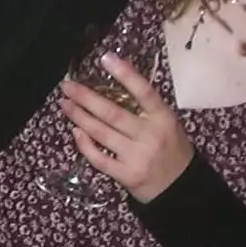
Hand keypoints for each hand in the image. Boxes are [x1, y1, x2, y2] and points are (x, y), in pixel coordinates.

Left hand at [60, 52, 194, 202]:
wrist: (180, 188)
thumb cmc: (170, 148)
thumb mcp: (166, 123)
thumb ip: (145, 107)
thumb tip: (114, 80)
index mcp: (163, 118)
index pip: (144, 92)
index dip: (125, 74)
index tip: (105, 58)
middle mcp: (151, 135)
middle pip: (113, 113)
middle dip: (86, 98)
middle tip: (67, 86)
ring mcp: (138, 156)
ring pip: (102, 133)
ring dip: (80, 117)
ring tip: (65, 105)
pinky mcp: (127, 175)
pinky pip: (99, 158)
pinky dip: (84, 144)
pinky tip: (75, 131)